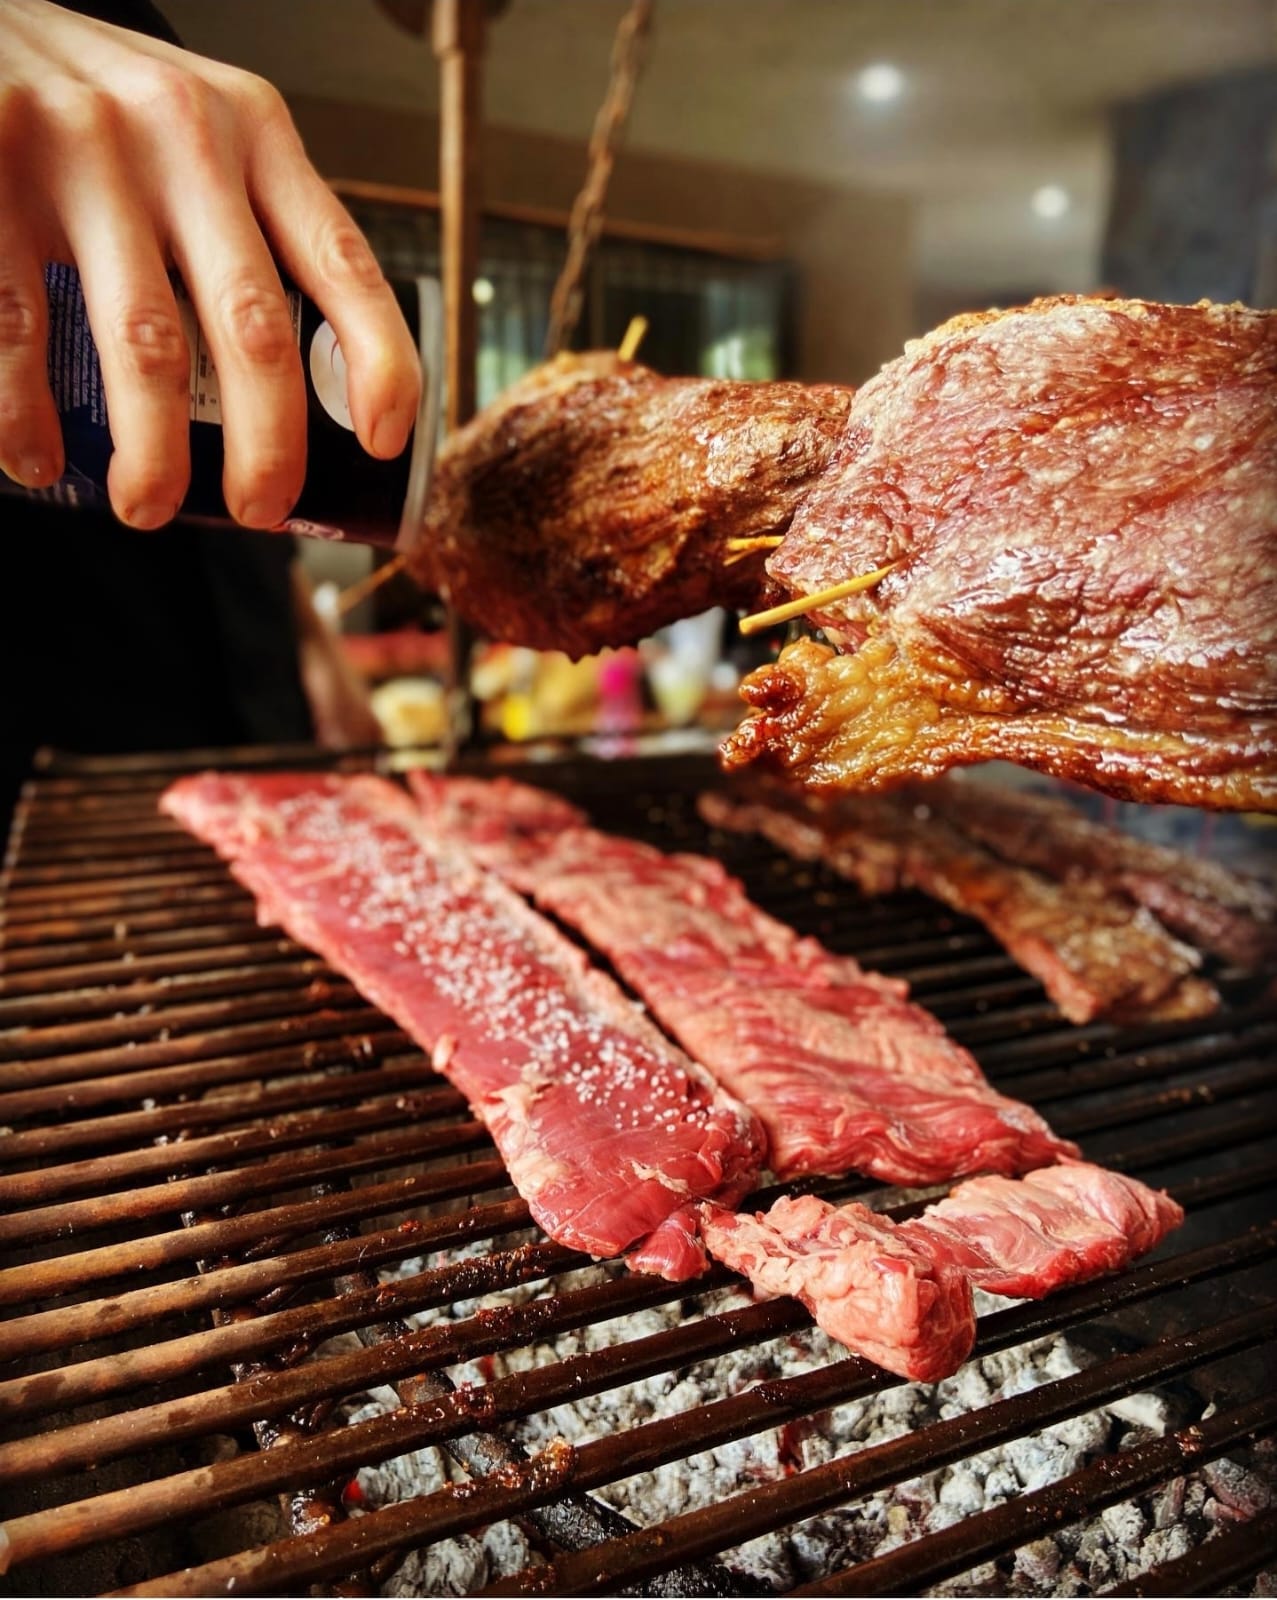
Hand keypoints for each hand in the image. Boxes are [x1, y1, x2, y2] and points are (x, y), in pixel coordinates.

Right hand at [0, 0, 420, 527]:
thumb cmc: (95, 104)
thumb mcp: (195, 130)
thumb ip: (248, 217)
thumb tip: (307, 378)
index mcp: (254, 130)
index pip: (344, 260)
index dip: (381, 363)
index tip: (384, 443)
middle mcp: (183, 132)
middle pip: (254, 328)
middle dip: (269, 445)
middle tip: (262, 510)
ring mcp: (85, 148)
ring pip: (147, 347)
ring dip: (154, 454)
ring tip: (148, 508)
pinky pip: (20, 327)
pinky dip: (27, 413)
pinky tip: (40, 458)